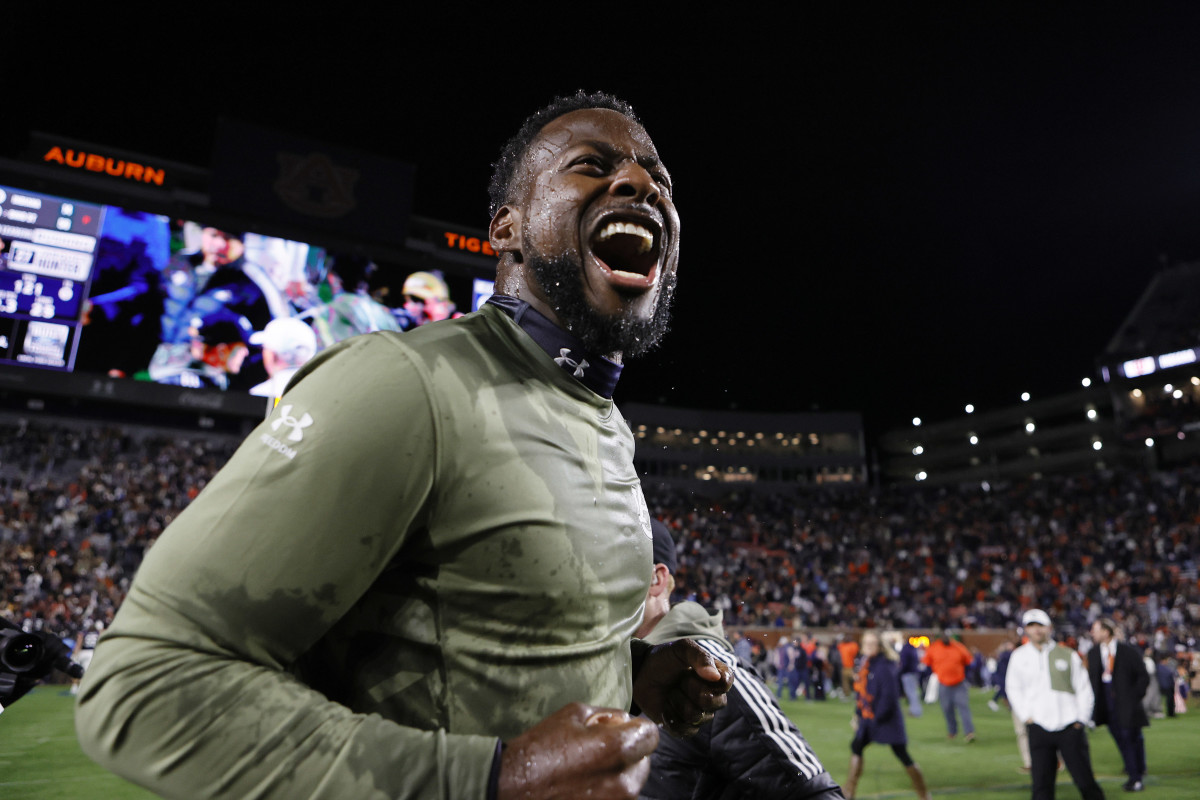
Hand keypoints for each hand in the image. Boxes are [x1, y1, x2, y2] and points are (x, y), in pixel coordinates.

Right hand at [497, 702, 658, 799]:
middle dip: (627, 752)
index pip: (652, 734)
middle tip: (597, 750)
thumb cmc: (540, 749)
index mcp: (619, 749)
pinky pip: (617, 799)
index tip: (621, 730)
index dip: (636, 728)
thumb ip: (607, 715)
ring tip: (586, 770)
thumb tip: (623, 722)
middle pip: (644, 761)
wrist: (511, 788)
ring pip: (631, 783)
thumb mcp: (574, 714)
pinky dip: (606, 792)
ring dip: (617, 774)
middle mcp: (625, 781)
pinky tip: (582, 786)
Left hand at [633, 639, 733, 736]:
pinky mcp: (685, 727)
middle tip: (680, 680)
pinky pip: (685, 731)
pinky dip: (671, 717)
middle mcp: (713, 696)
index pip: (725, 682)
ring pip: (697, 717)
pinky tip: (665, 706)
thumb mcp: (681, 649)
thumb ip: (700, 657)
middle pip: (714, 702)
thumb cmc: (665, 659)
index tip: (692, 670)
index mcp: (717, 675)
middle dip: (691, 689)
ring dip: (678, 701)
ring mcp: (700, 714)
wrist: (641, 674)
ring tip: (670, 692)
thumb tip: (716, 677)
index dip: (709, 678)